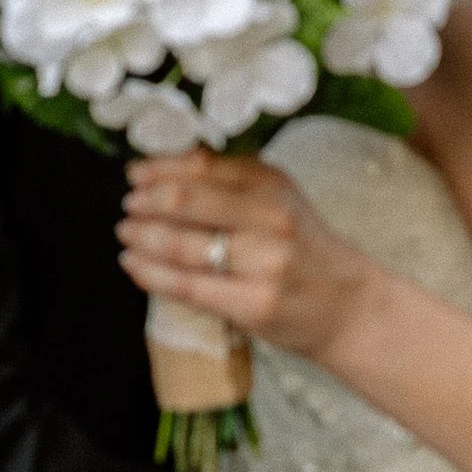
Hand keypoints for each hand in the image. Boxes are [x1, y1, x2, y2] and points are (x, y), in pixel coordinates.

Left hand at [117, 152, 367, 361]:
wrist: (347, 305)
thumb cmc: (304, 250)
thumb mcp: (279, 202)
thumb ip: (232, 185)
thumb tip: (166, 171)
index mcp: (273, 183)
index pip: (204, 167)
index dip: (161, 168)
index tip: (135, 173)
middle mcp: (270, 217)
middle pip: (189, 202)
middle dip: (147, 202)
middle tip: (126, 205)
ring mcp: (263, 262)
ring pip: (185, 246)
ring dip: (144, 238)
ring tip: (124, 234)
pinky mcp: (254, 304)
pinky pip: (190, 287)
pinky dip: (153, 275)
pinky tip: (133, 266)